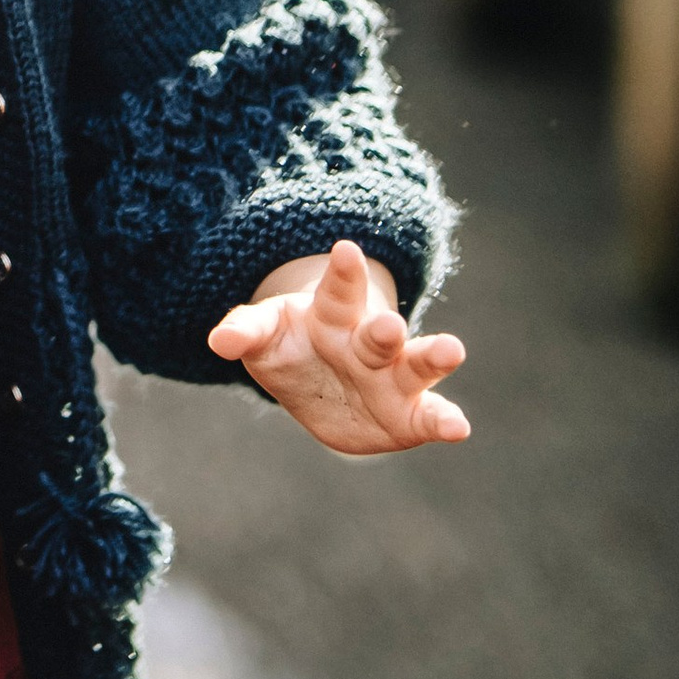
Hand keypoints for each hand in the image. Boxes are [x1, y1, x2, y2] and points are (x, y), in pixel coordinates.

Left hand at [206, 239, 469, 457]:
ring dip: (433, 358)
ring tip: (452, 349)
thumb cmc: (292, 349)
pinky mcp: (409, 415)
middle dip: (383, 329)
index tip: (345, 250)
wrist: (320, 385)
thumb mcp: (265, 336)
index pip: (336, 291)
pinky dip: (445, 421)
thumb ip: (246, 332)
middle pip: (378, 333)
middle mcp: (369, 343)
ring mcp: (393, 378)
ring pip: (416, 366)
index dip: (342, 273)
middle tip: (389, 323)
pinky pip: (429, 417)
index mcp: (333, 316)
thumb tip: (218, 340)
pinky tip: (459, 428)